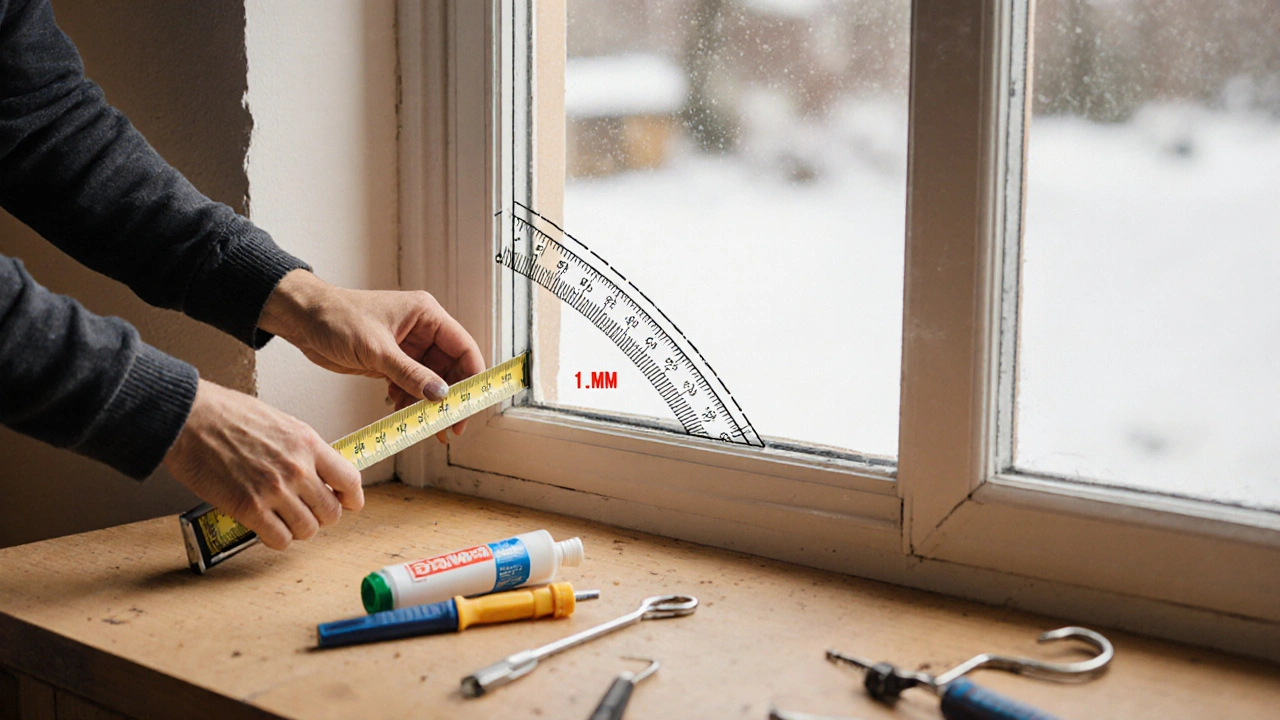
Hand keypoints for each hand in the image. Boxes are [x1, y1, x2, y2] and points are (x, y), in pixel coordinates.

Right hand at [164, 380, 363, 549]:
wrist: (190, 419)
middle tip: (310, 512)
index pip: (350, 480)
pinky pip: (279, 539)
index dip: (352, 498)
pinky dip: (277, 539)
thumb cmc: (228, 415)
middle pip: (332, 511)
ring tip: (285, 519)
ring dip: (299, 529)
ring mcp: (274, 491)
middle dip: (323, 515)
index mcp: (308, 443)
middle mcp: (297, 469)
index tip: (350, 503)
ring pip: (308, 529)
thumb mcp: (281, 423)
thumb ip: (303, 449)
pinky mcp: (249, 509)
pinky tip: (268, 528)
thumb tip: (318, 471)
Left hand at [258, 270, 485, 440]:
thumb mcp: (376, 349)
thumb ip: (410, 374)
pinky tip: (399, 413)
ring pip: (430, 382)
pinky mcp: (390, 362)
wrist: (301, 319)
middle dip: (449, 398)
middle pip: (450, 369)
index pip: (463, 348)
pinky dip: (407, 402)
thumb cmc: (336, 318)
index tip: (469, 405)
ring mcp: (407, 348)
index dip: (471, 378)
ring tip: (423, 426)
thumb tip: (439, 395)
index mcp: (426, 315)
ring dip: (427, 404)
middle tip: (448, 426)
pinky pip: (410, 386)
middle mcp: (421, 331)